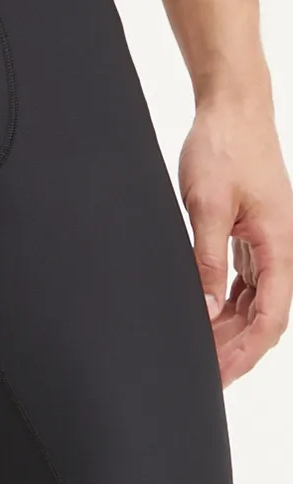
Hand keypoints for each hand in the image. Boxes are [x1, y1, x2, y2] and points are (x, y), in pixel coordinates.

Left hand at [179, 97, 292, 385]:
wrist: (233, 107)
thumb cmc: (223, 147)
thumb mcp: (206, 205)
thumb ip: (207, 258)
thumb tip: (206, 307)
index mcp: (279, 245)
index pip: (269, 317)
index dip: (244, 352)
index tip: (219, 376)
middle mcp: (282, 247)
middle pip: (265, 314)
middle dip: (236, 347)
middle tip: (203, 373)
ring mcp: (270, 240)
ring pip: (256, 299)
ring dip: (231, 326)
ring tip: (201, 349)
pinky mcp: (255, 231)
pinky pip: (248, 279)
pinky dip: (228, 300)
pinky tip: (208, 314)